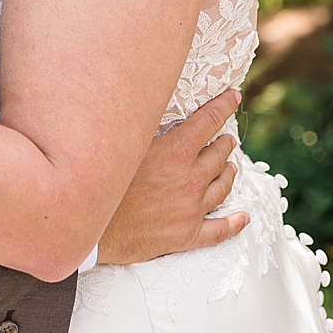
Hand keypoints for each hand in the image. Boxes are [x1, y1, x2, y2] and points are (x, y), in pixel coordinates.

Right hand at [96, 89, 250, 264]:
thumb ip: (146, 124)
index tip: (234, 97)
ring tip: (231, 166)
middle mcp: (190, 179)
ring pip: (222, 186)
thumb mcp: (126, 142)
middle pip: (218, 155)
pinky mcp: (187, 235)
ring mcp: (191, 209)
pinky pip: (219, 230)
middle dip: (224, 141)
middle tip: (227, 136)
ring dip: (229, 173)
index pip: (209, 121)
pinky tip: (242, 218)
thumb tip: (153, 102)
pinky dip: (234, 223)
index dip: (224, 106)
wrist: (90, 225)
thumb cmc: (103, 180)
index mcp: (177, 152)